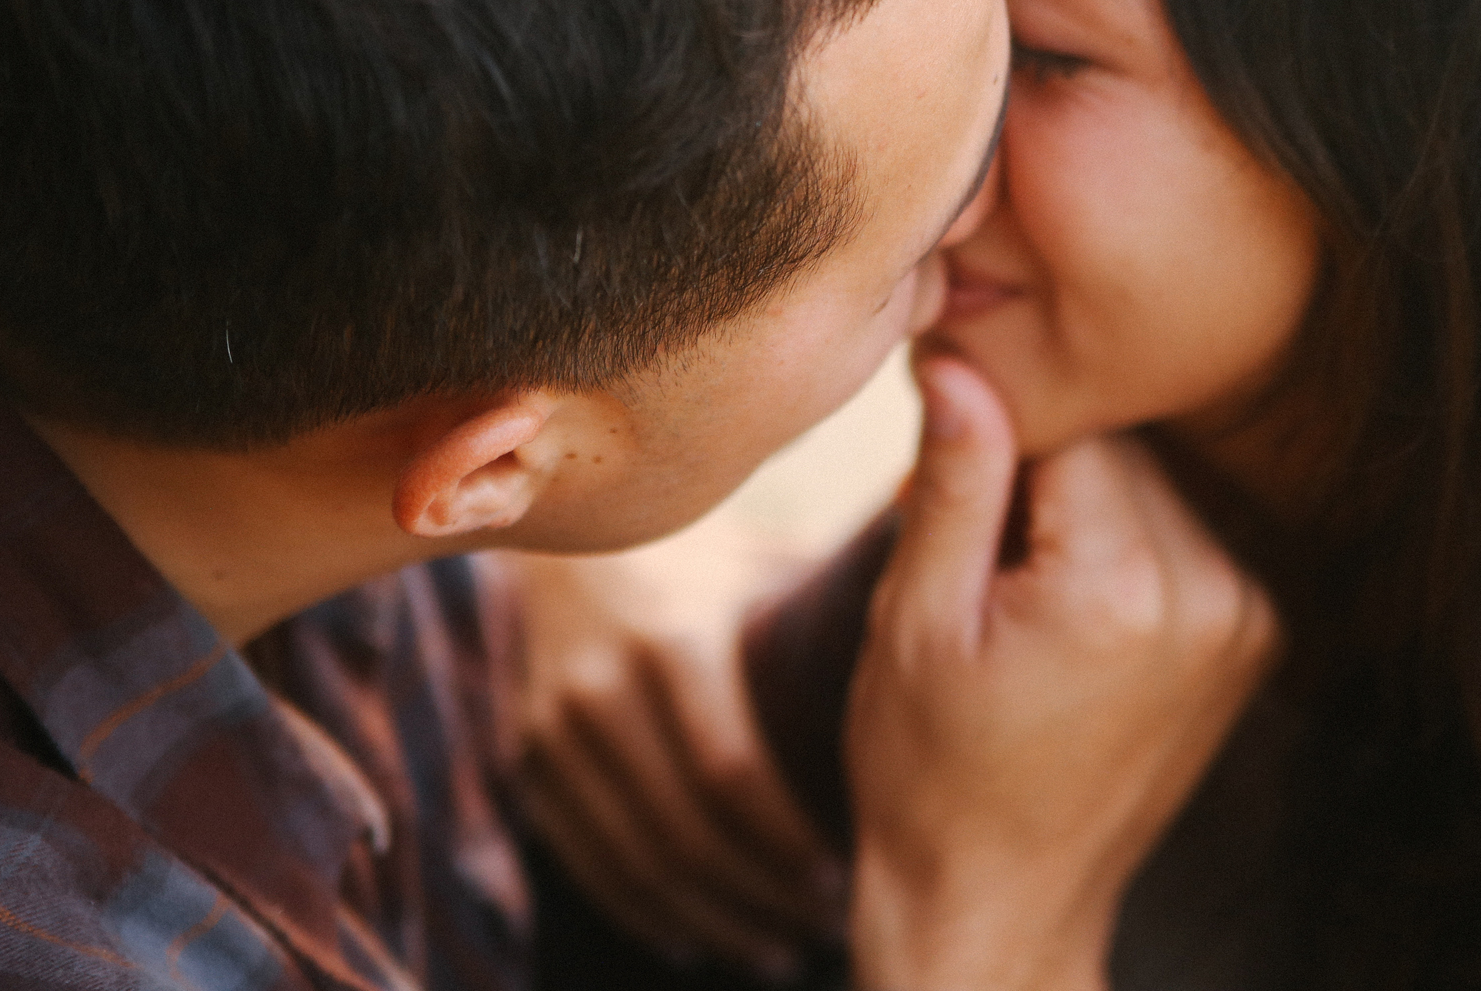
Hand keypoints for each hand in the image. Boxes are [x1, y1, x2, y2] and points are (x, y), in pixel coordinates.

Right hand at [509, 526, 844, 979]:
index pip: (732, 774)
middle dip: (759, 898)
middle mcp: (601, 689)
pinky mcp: (527, 759)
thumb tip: (953, 611)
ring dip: (711, 922)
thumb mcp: (767, 562)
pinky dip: (645, 914)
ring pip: (636, 863)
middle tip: (825, 929)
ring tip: (779, 951)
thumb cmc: (708, 556)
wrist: (572, 532)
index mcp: (671, 640)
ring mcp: (553, 729)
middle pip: (686, 834)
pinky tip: (697, 943)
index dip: (788, 842)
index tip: (845, 878)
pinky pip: (588, 862)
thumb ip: (843, 594)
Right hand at [845, 357, 1280, 990]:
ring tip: (1020, 593)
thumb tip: (959, 362)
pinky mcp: (1257, 635)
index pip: (1067, 427)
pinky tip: (1071, 613)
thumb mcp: (915, 622)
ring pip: (1155, 484)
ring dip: (1088, 505)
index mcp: (1120, 587)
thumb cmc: (932, 771)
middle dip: (1043, 472)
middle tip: (975, 550)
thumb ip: (952, 482)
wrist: (1003, 900)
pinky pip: (1185, 535)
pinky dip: (1127, 546)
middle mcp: (1209, 594)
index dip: (993, 430)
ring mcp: (1246, 618)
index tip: (939, 466)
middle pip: (1121, 449)